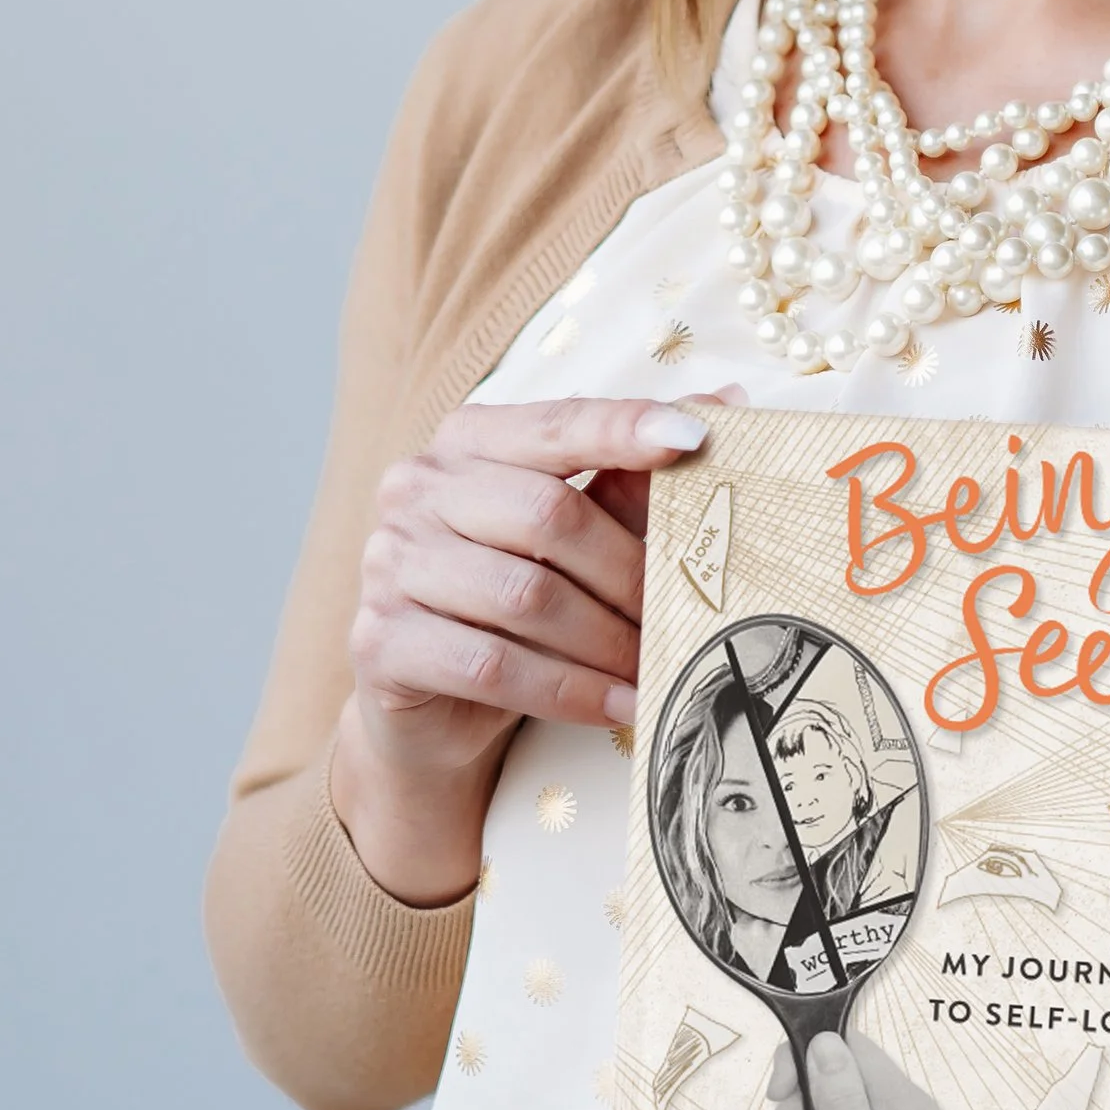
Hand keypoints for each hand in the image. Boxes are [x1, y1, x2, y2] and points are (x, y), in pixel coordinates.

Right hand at [331, 392, 730, 904]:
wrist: (433, 706)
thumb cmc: (514, 601)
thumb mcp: (574, 532)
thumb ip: (633, 474)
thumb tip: (727, 402)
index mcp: (467, 440)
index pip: (555, 422)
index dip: (625, 428)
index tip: (695, 440)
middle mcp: (417, 488)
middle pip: (547, 515)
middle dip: (629, 570)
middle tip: (686, 610)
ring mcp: (390, 564)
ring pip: (525, 596)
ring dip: (608, 640)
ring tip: (658, 664)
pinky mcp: (381, 641)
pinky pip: (493, 665)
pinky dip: (570, 689)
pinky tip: (619, 704)